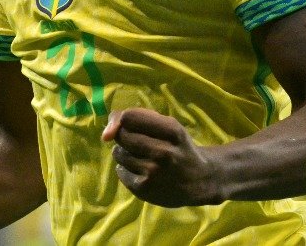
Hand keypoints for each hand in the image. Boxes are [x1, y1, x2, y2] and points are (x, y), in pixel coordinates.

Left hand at [101, 108, 224, 206]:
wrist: (200, 179)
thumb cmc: (178, 147)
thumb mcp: (169, 126)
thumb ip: (138, 119)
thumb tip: (105, 134)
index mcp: (172, 131)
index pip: (130, 117)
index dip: (121, 119)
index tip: (124, 124)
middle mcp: (164, 152)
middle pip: (122, 135)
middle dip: (124, 136)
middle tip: (137, 142)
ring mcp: (153, 172)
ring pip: (119, 153)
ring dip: (124, 153)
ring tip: (141, 156)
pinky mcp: (145, 189)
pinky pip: (121, 171)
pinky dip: (125, 168)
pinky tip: (141, 170)